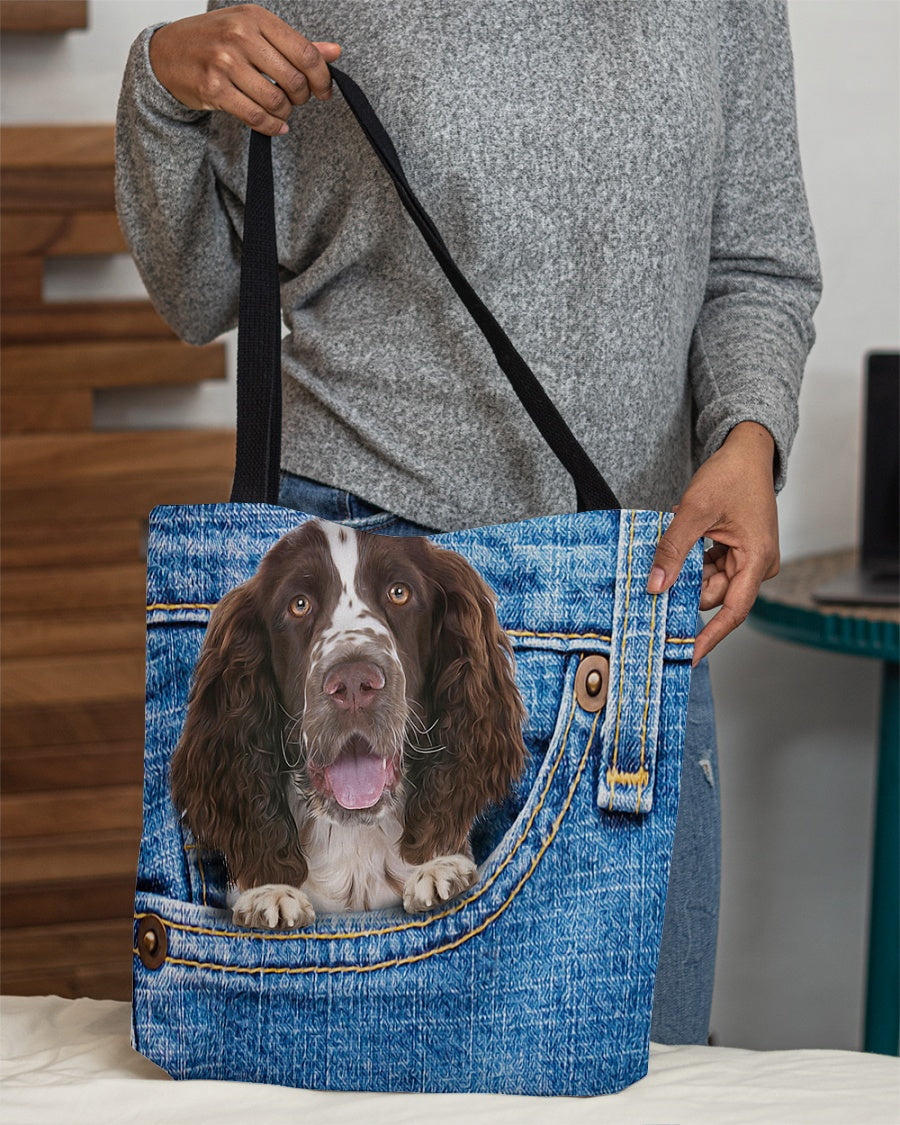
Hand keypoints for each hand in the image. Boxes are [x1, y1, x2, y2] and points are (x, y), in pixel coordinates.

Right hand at [149, 3, 341, 135]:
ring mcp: (225, 62)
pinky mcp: (214, 88)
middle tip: (296, 100)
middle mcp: (240, 36)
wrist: (167, 53)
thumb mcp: (253, 31)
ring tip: (280, 111)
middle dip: (301, 98)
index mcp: (255, 18)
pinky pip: (256, 116)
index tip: (324, 91)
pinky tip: (274, 125)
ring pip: (276, 101)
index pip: (305, 53)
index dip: (322, 78)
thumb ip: (293, 44)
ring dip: (285, 113)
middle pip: (294, 80)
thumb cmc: (215, 41)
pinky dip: (271, 126)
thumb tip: (334, 52)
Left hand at [647, 422, 779, 664]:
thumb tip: (656, 586)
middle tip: (653, 582)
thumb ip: (673, 550)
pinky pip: (709, 568)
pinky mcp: (736, 552)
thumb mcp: (694, 512)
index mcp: (757, 560)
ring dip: (686, 572)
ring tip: (669, 552)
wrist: (746, 452)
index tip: (688, 655)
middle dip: (685, 589)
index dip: (710, 636)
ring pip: (708, 581)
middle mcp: (757, 565)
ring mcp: (747, 559)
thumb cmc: (730, 476)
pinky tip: (680, 546)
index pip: (733, 611)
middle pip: (714, 594)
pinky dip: (691, 562)